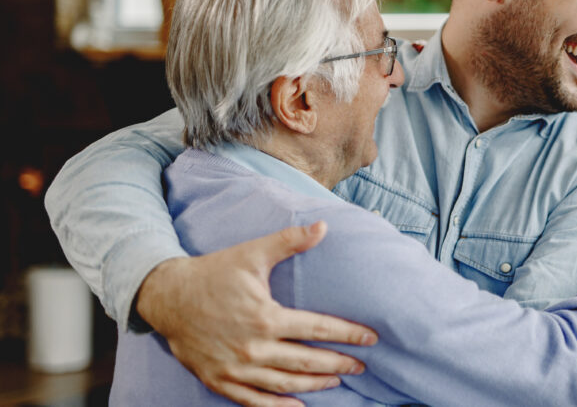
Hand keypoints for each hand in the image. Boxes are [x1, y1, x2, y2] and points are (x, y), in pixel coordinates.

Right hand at [136, 221, 378, 406]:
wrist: (167, 296)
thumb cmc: (214, 272)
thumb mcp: (252, 253)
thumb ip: (289, 241)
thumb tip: (323, 226)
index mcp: (265, 317)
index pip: (317, 329)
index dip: (347, 334)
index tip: (370, 338)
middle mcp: (252, 347)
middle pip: (305, 362)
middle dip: (338, 364)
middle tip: (361, 365)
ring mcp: (235, 368)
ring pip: (283, 385)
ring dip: (314, 385)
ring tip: (336, 381)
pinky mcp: (218, 379)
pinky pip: (252, 400)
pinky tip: (297, 406)